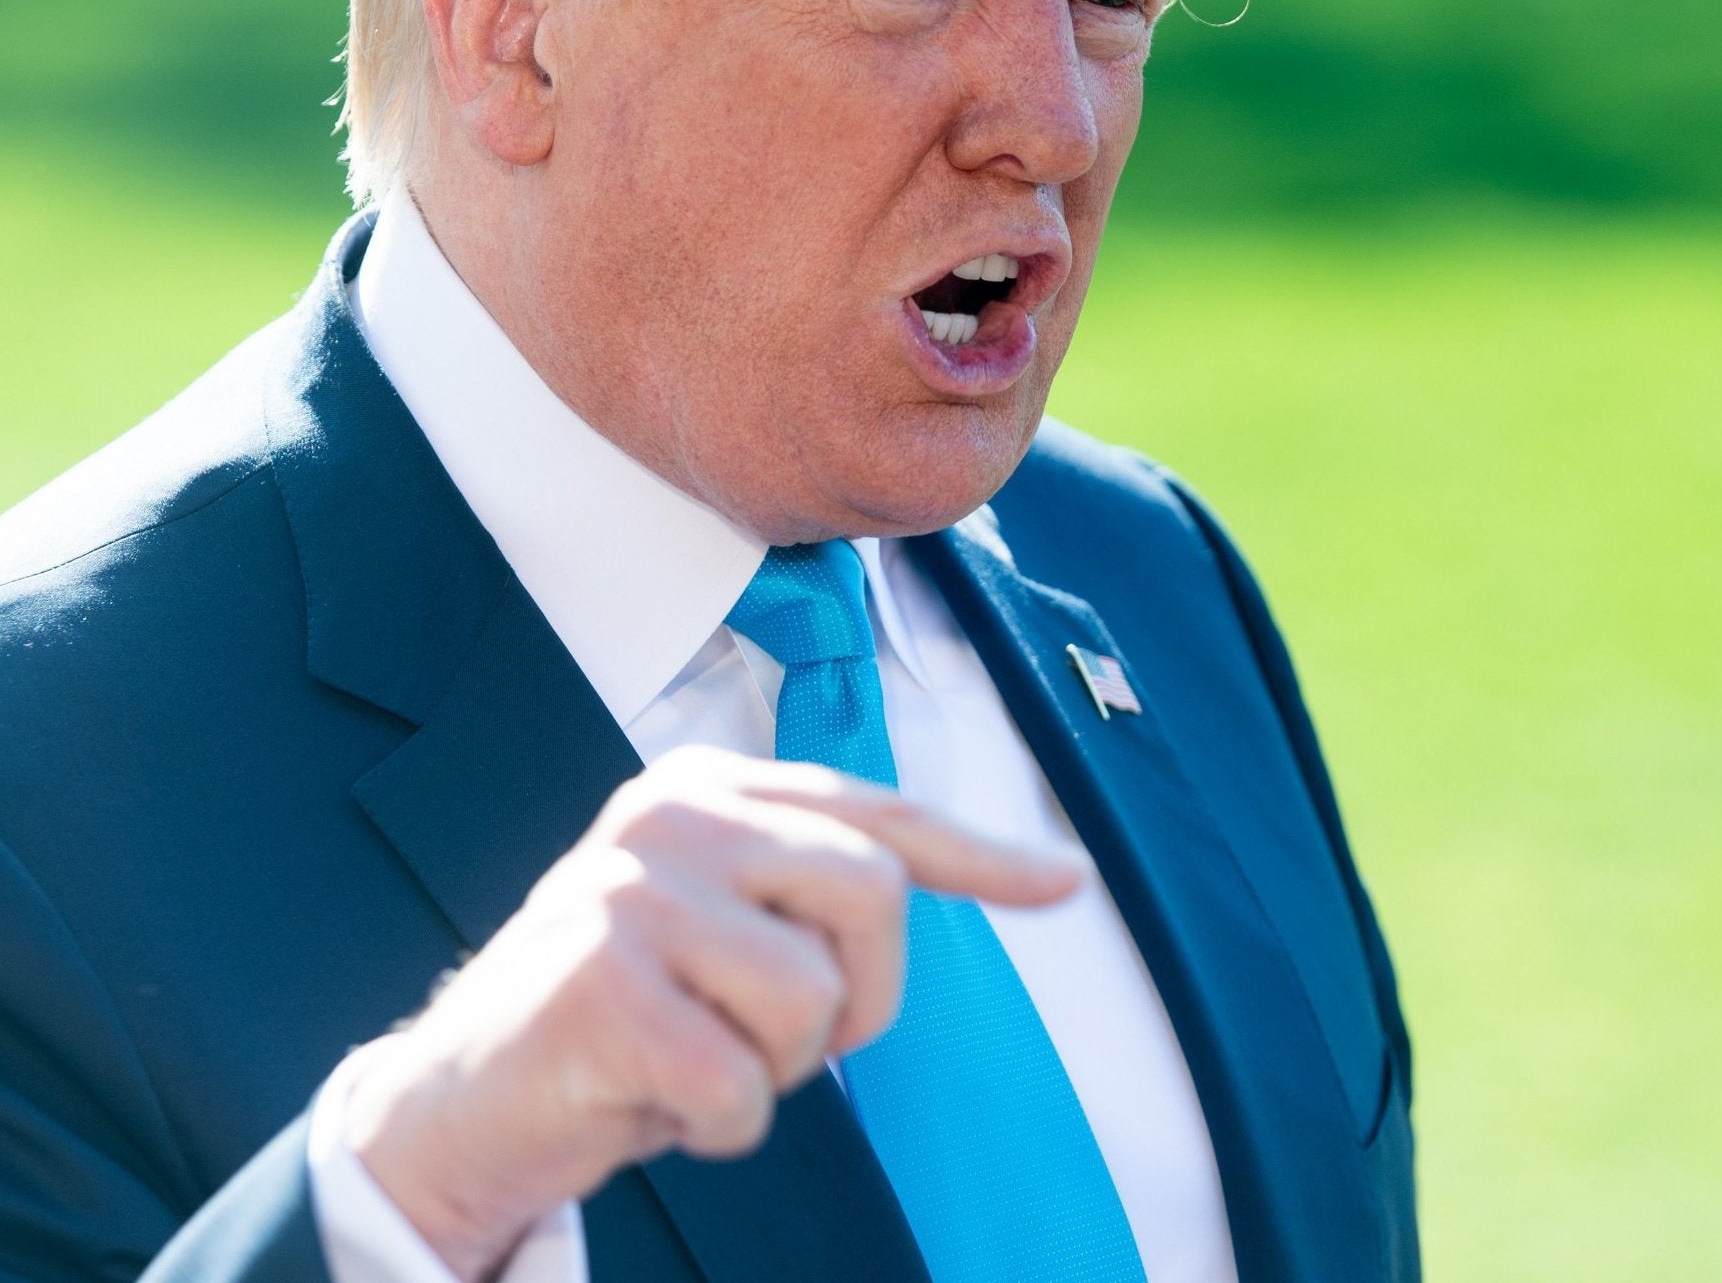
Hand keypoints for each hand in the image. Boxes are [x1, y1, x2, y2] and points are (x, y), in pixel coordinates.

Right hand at [340, 745, 1085, 1281]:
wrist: (463, 1102)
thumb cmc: (630, 1020)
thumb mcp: (730, 929)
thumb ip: (825, 893)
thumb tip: (1037, 874)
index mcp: (708, 786)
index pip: (876, 812)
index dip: (982, 855)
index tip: (1067, 883)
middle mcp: (671, 814)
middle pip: (875, 891)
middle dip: (862, 996)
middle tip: (782, 1040)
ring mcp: (631, 891)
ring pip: (815, 996)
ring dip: (779, 1069)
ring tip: (699, 1061)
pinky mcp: (602, 984)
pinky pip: (742, 1083)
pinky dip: (719, 1125)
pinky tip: (651, 1103)